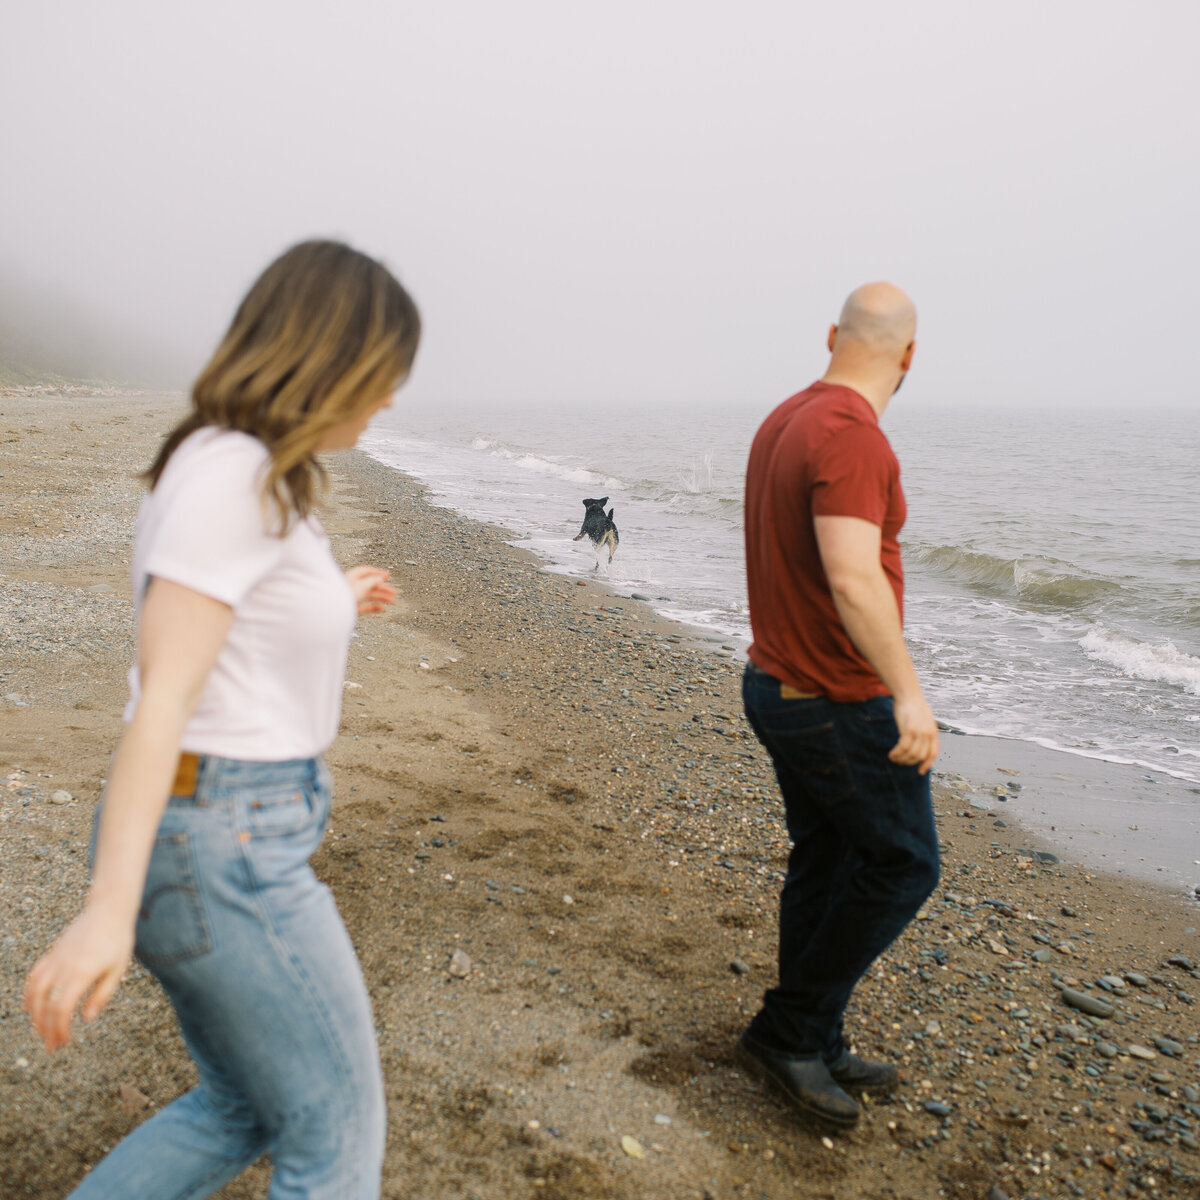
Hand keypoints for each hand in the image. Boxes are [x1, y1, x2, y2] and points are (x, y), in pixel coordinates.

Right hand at [24, 906, 134, 1051]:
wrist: (108, 910)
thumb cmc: (118, 939)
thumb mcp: (118, 969)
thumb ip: (102, 994)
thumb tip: (86, 1018)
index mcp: (82, 973)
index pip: (62, 1008)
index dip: (60, 1028)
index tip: (64, 1041)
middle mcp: (64, 967)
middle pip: (47, 1005)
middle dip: (47, 1028)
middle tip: (51, 1046)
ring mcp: (56, 959)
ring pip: (35, 991)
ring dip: (34, 1014)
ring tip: (40, 1030)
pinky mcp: (52, 953)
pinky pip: (34, 975)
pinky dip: (29, 993)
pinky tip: (31, 1005)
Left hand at [345, 565, 396, 615]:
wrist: (332, 610)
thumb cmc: (344, 594)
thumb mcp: (362, 584)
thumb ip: (373, 581)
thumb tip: (381, 578)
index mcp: (352, 576)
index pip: (366, 571)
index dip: (378, 573)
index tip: (388, 576)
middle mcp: (352, 585)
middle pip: (370, 585)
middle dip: (383, 588)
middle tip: (395, 592)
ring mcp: (352, 597)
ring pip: (369, 596)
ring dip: (382, 597)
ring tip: (392, 601)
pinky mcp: (352, 608)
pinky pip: (365, 606)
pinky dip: (374, 607)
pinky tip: (382, 608)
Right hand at [889, 693, 939, 774]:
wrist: (908, 693)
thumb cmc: (913, 705)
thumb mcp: (923, 719)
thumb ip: (923, 731)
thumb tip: (919, 742)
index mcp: (933, 732)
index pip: (933, 754)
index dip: (927, 765)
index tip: (920, 772)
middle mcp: (929, 734)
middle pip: (920, 756)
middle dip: (909, 762)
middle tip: (899, 761)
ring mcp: (920, 732)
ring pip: (912, 754)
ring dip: (901, 759)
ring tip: (893, 758)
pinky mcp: (909, 729)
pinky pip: (903, 747)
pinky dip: (897, 753)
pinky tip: (891, 754)